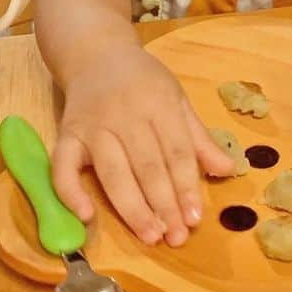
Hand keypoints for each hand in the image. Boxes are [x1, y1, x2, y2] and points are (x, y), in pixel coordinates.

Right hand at [50, 44, 234, 247]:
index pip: (176, 151)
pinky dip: (71, 193)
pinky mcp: (66, 135)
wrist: (96, 54)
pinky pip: (63, 167)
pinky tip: (86, 216)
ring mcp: (93, 126)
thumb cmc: (143, 81)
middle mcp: (125, 115)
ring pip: (113, 172)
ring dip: (132, 208)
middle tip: (176, 237)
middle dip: (164, 205)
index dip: (187, 186)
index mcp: (158, 103)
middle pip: (147, 166)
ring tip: (150, 235)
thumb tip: (228, 171)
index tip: (195, 219)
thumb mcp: (177, 99)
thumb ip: (199, 138)